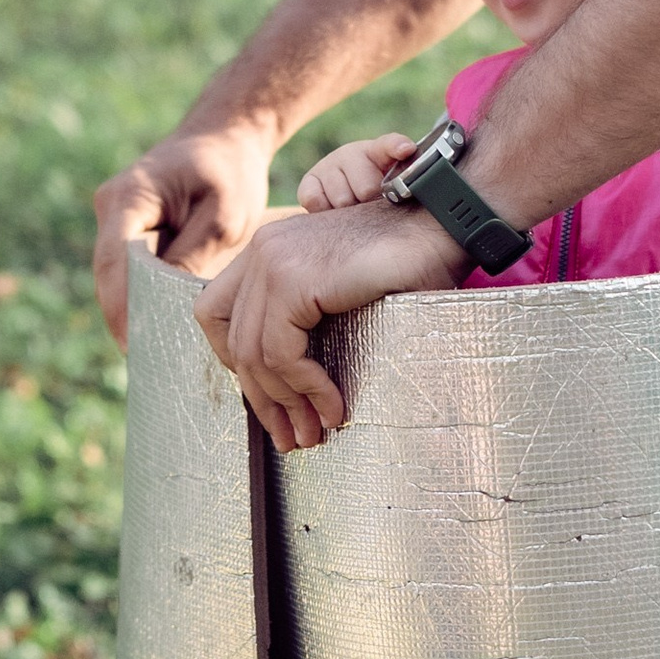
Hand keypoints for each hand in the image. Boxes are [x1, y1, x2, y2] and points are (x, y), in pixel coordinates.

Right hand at [92, 125, 274, 347]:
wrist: (227, 135)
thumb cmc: (229, 170)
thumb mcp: (224, 214)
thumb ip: (194, 254)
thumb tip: (170, 302)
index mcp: (129, 198)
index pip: (115, 262)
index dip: (121, 307)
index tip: (133, 346)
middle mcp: (111, 207)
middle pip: (110, 275)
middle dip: (124, 318)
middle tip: (143, 366)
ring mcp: (116, 219)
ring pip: (116, 277)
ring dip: (132, 311)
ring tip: (151, 358)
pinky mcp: (129, 230)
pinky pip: (129, 271)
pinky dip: (142, 297)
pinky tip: (160, 331)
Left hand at [196, 193, 462, 449]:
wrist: (443, 221)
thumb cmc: (411, 258)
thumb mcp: (343, 290)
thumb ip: (310, 318)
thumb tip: (292, 381)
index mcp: (268, 248)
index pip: (215, 313)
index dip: (235, 363)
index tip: (270, 396)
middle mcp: (262, 249)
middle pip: (233, 341)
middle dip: (261, 399)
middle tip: (291, 437)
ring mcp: (273, 260)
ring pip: (254, 355)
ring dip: (285, 404)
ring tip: (314, 433)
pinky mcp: (293, 280)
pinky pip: (281, 353)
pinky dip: (305, 388)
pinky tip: (333, 406)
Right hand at [296, 132, 418, 213]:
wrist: (346, 195)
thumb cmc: (378, 192)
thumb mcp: (396, 184)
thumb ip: (408, 181)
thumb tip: (418, 180)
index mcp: (379, 152)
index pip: (390, 145)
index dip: (397, 147)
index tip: (406, 149)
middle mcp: (352, 153)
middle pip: (367, 188)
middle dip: (371, 203)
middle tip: (373, 205)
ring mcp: (328, 165)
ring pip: (342, 200)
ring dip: (349, 210)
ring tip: (354, 207)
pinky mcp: (308, 182)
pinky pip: (315, 201)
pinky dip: (325, 210)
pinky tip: (333, 208)